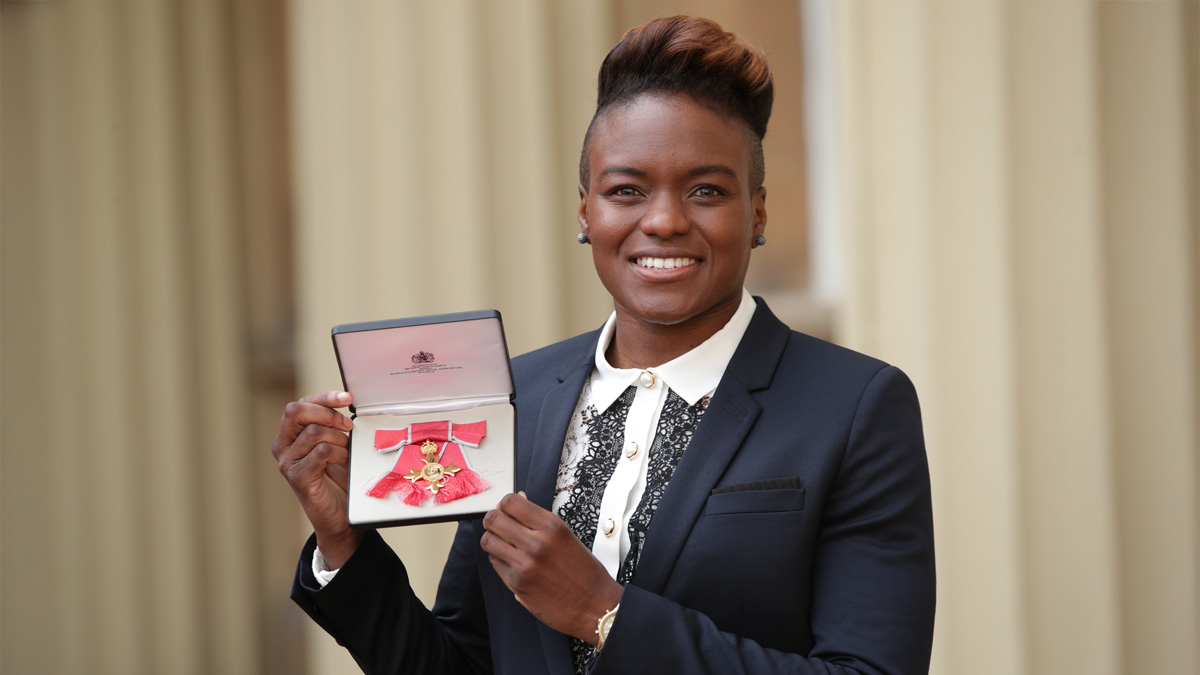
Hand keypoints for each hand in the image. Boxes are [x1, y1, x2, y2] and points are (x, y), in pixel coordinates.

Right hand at [271, 390, 362, 567]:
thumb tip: (347, 403)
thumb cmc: (339, 479)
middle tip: (348, 425)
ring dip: (339, 439)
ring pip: (314, 432)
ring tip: (347, 452)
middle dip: (328, 413)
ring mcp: (287, 463)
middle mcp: (283, 447)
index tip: (347, 398)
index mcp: (290, 435)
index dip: (324, 397)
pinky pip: (322, 452)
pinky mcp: (297, 478)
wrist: (340, 517)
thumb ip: (333, 425)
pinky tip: (344, 463)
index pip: (300, 405)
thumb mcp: (336, 444)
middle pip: (296, 412)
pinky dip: (339, 454)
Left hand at [481, 493, 623, 643]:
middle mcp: (536, 543)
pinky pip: (495, 563)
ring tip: (504, 543)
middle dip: (494, 519)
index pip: (511, 502)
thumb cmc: (584, 572)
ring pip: (488, 541)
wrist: (594, 606)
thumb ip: (539, 520)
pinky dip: (499, 559)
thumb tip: (519, 500)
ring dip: (493, 539)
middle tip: (500, 524)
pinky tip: (513, 561)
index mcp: (551, 527)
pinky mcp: (516, 584)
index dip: (504, 504)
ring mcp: (524, 565)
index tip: (506, 509)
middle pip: (493, 519)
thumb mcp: (566, 536)